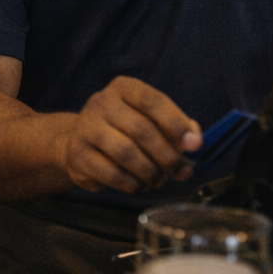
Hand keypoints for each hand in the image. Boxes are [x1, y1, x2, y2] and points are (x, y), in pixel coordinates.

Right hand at [57, 76, 200, 194]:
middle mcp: (101, 103)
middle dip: (168, 156)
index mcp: (123, 88)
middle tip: (183, 172)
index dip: (176, 123)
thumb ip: (175, 125)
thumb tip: (195, 141)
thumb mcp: (149, 118)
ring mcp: (86, 127)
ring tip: (160, 180)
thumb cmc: (122, 129)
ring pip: (126, 153)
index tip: (195, 145)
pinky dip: (132, 184)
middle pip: (142, 130)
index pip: (153, 101)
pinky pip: (111, 173)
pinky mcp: (77, 153)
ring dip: (150, 172)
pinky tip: (139, 185)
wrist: (77, 140)